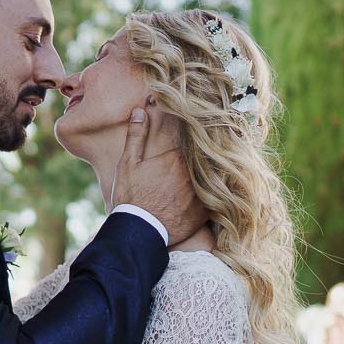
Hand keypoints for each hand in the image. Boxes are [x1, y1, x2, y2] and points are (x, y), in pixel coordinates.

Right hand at [111, 103, 206, 242]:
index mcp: (176, 157)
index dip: (189, 138)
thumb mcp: (128, 164)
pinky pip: (214, 201)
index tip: (188, 136)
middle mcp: (193, 173)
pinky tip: (208, 198)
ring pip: (210, 179)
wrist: (139, 232)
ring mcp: (201, 193)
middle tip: (197, 157)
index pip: (189, 140)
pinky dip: (211, 199)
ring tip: (203, 177)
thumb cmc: (131, 197)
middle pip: (202, 159)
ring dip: (207, 177)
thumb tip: (140, 111)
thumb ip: (136, 136)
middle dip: (200, 157)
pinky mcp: (204, 213)